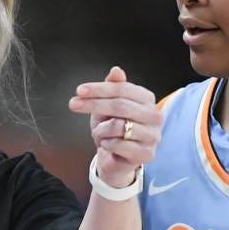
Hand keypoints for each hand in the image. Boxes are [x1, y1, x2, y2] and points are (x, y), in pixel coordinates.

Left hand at [69, 66, 161, 187]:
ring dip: (100, 130)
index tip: (79, 91)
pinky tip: (107, 145)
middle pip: (120, 105)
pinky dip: (106, 144)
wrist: (115, 159)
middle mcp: (154, 116)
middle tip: (73, 104)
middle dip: (94, 104)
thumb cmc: (111, 129)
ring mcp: (153, 136)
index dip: (99, 89)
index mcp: (147, 99)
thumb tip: (116, 70)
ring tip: (99, 133)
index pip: (122, 89)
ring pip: (118, 126)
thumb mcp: (108, 105)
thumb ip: (113, 87)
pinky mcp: (146, 154)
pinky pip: (119, 144)